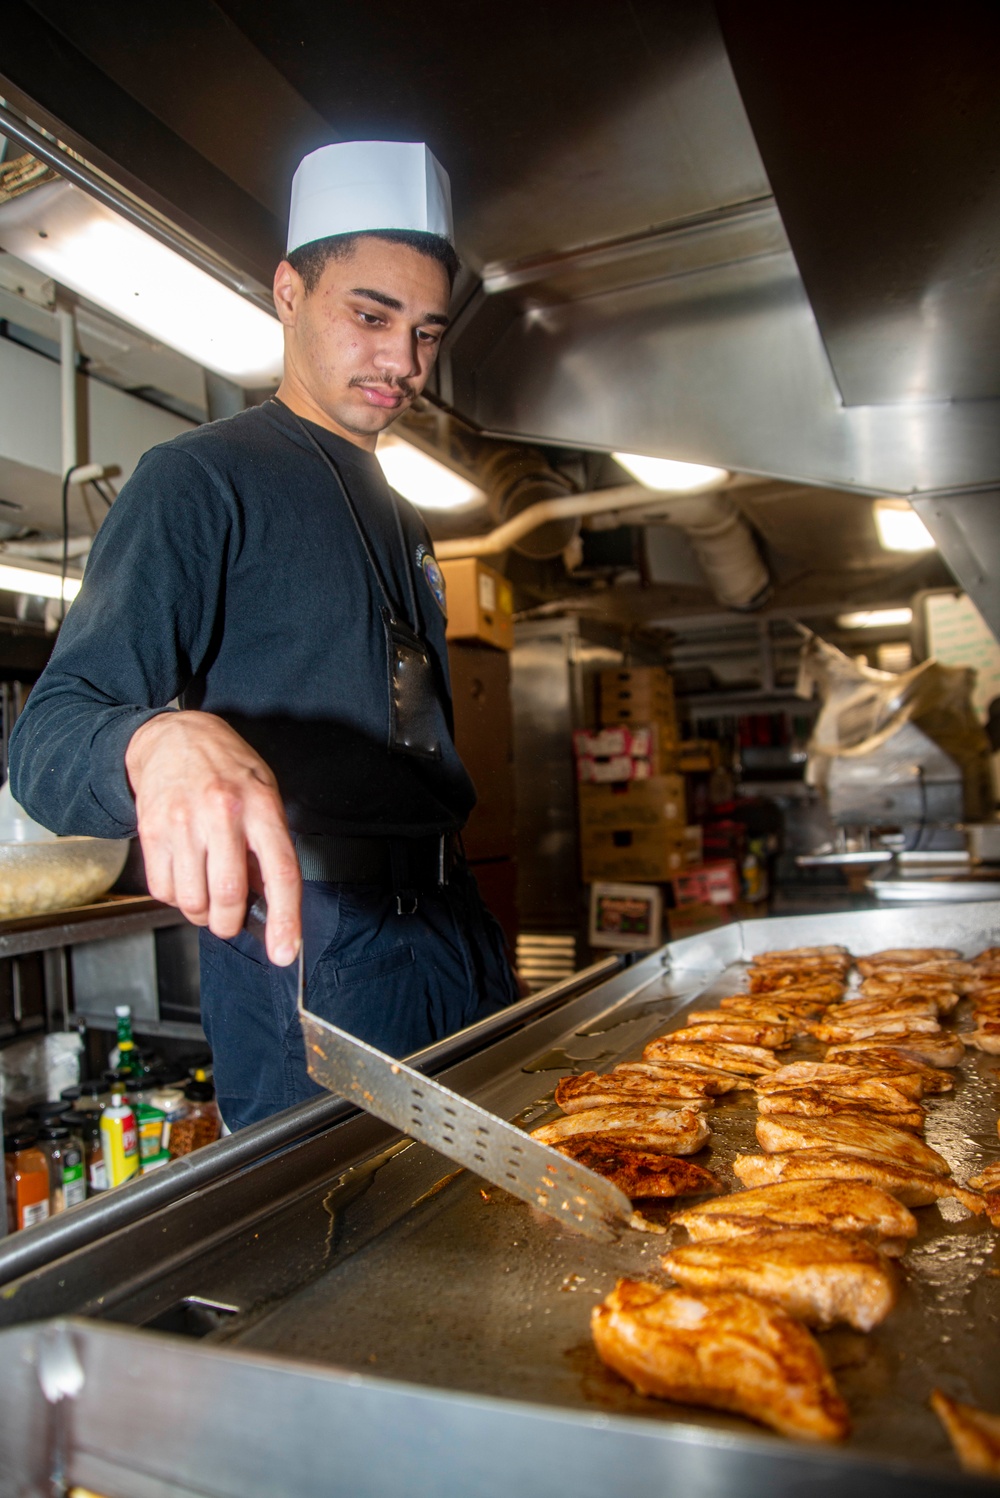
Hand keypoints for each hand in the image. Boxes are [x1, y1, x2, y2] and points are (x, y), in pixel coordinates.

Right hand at [125, 711, 300, 964]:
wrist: (173, 738)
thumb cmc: (226, 768)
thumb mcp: (263, 794)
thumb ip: (268, 846)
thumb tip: (266, 901)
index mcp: (260, 806)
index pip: (281, 873)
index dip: (285, 920)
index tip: (284, 952)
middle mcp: (223, 813)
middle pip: (230, 896)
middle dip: (230, 924)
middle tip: (230, 920)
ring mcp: (184, 822)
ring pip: (193, 901)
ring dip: (201, 913)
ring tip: (206, 893)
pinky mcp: (152, 831)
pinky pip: (163, 889)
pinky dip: (175, 898)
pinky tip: (185, 876)